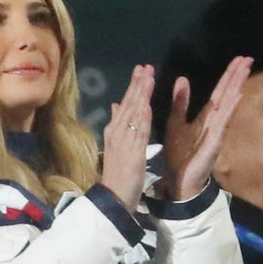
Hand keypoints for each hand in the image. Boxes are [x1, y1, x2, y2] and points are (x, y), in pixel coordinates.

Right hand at [100, 64, 153, 212]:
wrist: (114, 197)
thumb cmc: (118, 174)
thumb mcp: (117, 146)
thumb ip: (116, 124)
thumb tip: (115, 105)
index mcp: (114, 131)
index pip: (125, 104)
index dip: (133, 87)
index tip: (141, 70)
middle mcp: (117, 132)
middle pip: (128, 104)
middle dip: (137, 84)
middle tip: (145, 66)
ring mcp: (123, 141)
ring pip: (133, 113)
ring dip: (141, 94)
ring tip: (148, 76)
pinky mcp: (132, 152)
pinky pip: (138, 132)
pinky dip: (142, 117)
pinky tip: (147, 104)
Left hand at [162, 56, 252, 199]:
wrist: (179, 179)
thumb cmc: (179, 155)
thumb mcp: (176, 123)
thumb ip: (180, 103)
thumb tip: (183, 79)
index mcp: (206, 116)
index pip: (220, 91)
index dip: (229, 75)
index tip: (239, 59)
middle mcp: (215, 121)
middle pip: (228, 93)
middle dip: (237, 76)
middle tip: (248, 57)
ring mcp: (217, 131)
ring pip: (228, 104)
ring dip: (237, 86)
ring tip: (245, 69)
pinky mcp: (215, 141)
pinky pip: (223, 122)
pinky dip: (230, 108)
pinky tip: (237, 96)